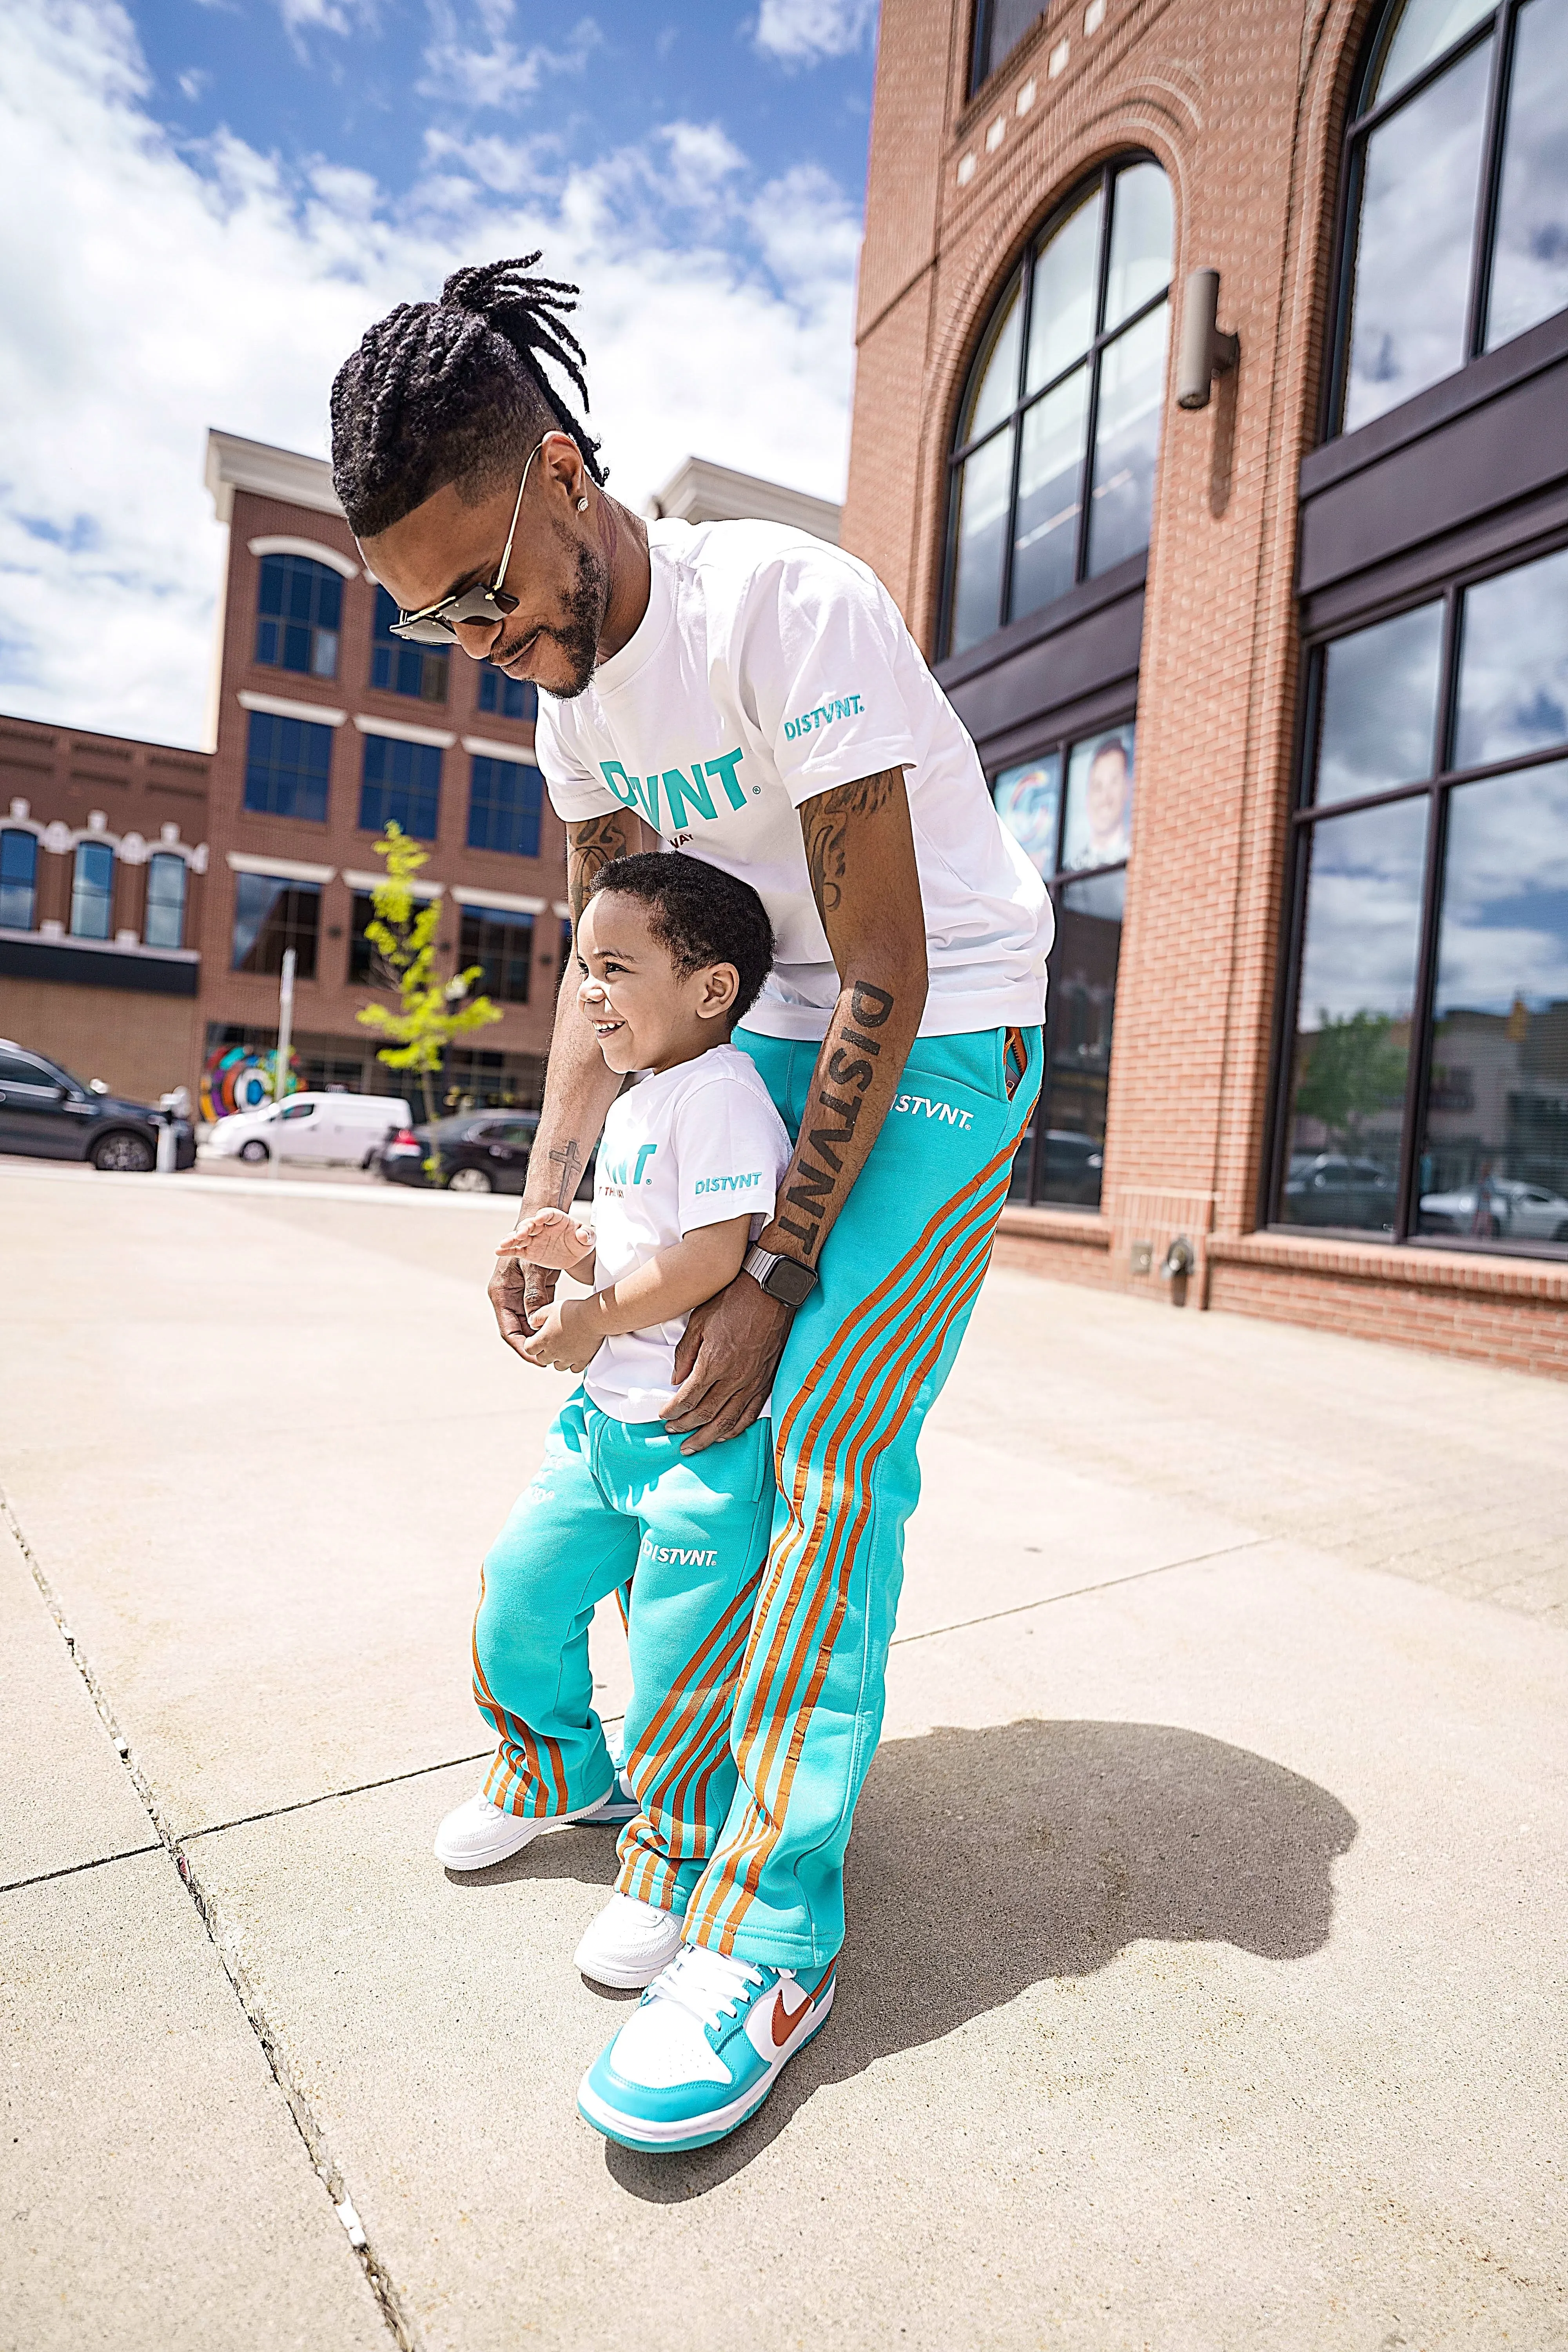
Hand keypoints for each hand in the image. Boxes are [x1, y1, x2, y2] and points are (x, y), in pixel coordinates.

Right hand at [489, 1248, 561, 1363]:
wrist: (536, 1225)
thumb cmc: (531, 1244)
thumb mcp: (533, 1270)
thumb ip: (534, 1294)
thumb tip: (537, 1322)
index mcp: (500, 1294)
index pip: (509, 1331)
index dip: (523, 1348)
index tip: (537, 1359)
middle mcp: (507, 1298)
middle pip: (518, 1331)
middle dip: (533, 1347)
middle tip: (551, 1361)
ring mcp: (518, 1297)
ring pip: (528, 1325)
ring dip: (540, 1338)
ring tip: (557, 1352)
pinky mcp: (530, 1293)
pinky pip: (536, 1315)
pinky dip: (545, 1326)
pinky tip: (559, 1335)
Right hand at [494, 1206, 595, 1269]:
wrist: (575, 1255)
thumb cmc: (581, 1242)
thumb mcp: (590, 1239)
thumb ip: (588, 1235)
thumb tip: (582, 1234)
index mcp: (557, 1219)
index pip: (550, 1214)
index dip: (544, 1214)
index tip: (539, 1218)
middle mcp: (542, 1227)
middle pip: (531, 1224)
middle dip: (525, 1227)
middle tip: (521, 1232)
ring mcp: (534, 1238)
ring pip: (520, 1236)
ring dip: (513, 1238)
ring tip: (506, 1242)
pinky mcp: (528, 1251)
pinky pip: (516, 1249)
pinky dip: (507, 1250)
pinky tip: (499, 1250)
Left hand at [520, 1297, 600, 1375]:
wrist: (592, 1318)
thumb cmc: (572, 1312)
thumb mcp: (549, 1309)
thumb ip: (536, 1318)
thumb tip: (531, 1324)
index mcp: (543, 1340)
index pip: (529, 1349)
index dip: (532, 1342)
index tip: (537, 1337)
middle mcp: (553, 1352)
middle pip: (542, 1359)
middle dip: (544, 1352)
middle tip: (551, 1341)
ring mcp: (567, 1358)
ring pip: (557, 1366)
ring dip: (558, 1359)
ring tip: (564, 1348)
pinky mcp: (581, 1361)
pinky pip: (574, 1369)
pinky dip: (573, 1364)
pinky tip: (575, 1354)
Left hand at [661, 1275, 791, 1453]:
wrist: (770, 1291)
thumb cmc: (733, 1300)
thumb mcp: (699, 1321)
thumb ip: (685, 1354)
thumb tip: (675, 1380)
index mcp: (714, 1362)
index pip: (688, 1398)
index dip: (673, 1411)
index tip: (663, 1417)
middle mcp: (734, 1377)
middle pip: (705, 1414)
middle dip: (686, 1427)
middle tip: (672, 1435)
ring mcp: (753, 1381)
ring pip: (728, 1420)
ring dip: (708, 1437)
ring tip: (693, 1446)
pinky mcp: (766, 1380)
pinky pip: (750, 1413)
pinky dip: (735, 1428)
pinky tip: (724, 1435)